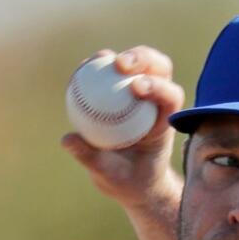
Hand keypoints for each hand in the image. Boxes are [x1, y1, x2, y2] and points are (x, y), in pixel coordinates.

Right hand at [62, 46, 184, 210]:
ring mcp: (142, 95)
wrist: (130, 182)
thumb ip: (91, 158)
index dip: (158, 86)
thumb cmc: (127, 182)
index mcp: (165, 123)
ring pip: (140, 64)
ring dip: (122, 57)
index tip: (136, 88)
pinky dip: (99, 67)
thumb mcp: (110, 176)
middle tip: (120, 64)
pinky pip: (113, 74)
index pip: (170, 97)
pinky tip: (82, 69)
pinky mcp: (124, 92)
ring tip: (101, 58)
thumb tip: (67, 139)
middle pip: (160, 69)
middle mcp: (158, 104)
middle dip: (144, 59)